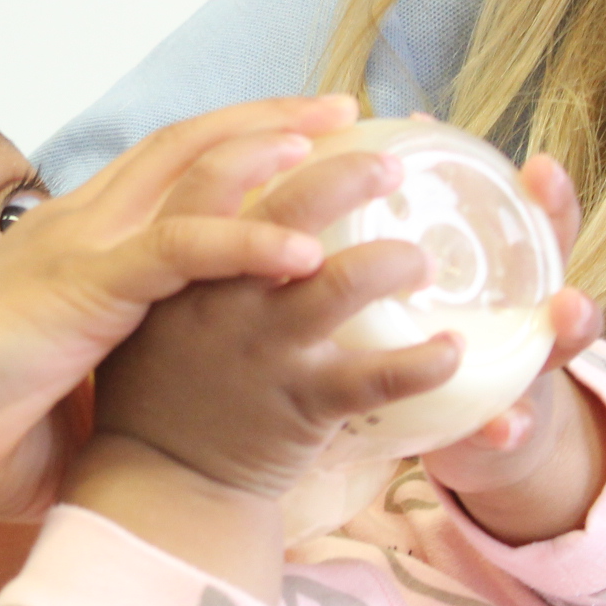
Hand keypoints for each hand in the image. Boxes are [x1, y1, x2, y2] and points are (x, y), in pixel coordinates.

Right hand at [0, 95, 359, 522]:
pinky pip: (178, 253)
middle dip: (277, 122)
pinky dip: (243, 245)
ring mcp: (80, 249)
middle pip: (195, 146)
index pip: (169, 167)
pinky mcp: (78, 290)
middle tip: (350, 111)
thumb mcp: (65, 382)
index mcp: (76, 241)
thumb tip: (162, 406)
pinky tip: (302, 252)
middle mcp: (81, 226)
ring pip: (200, 178)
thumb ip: (116, 369)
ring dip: (287, 161)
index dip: (238, 143)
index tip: (305, 136)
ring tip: (363, 160)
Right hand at [89, 145, 463, 503]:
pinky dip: (427, 359)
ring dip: (397, 259)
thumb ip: (188, 256)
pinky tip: (454, 349)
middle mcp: (219, 296)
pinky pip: (380, 375)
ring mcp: (265, 348)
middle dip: (349, 176)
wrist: (161, 483)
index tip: (314, 122)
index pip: (212, 177)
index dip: (264, 138)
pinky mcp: (304, 403)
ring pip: (346, 281)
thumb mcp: (151, 309)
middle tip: (392, 165)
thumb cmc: (161, 387)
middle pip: (288, 210)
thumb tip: (237, 199)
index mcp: (178, 265)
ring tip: (422, 259)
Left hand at [419, 155, 605, 543]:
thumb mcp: (444, 278)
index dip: (550, 197)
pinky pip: (507, 429)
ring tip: (571, 310)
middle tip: (571, 249)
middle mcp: (535, 321)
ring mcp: (526, 375)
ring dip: (567, 331)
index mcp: (517, 280)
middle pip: (565, 278)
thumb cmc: (446, 334)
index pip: (544, 226)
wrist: (478, 430)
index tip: (540, 165)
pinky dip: (506, 428)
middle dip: (572, 250)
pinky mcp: (502, 427)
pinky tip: (504, 427)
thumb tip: (406, 126)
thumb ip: (431, 220)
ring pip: (554, 351)